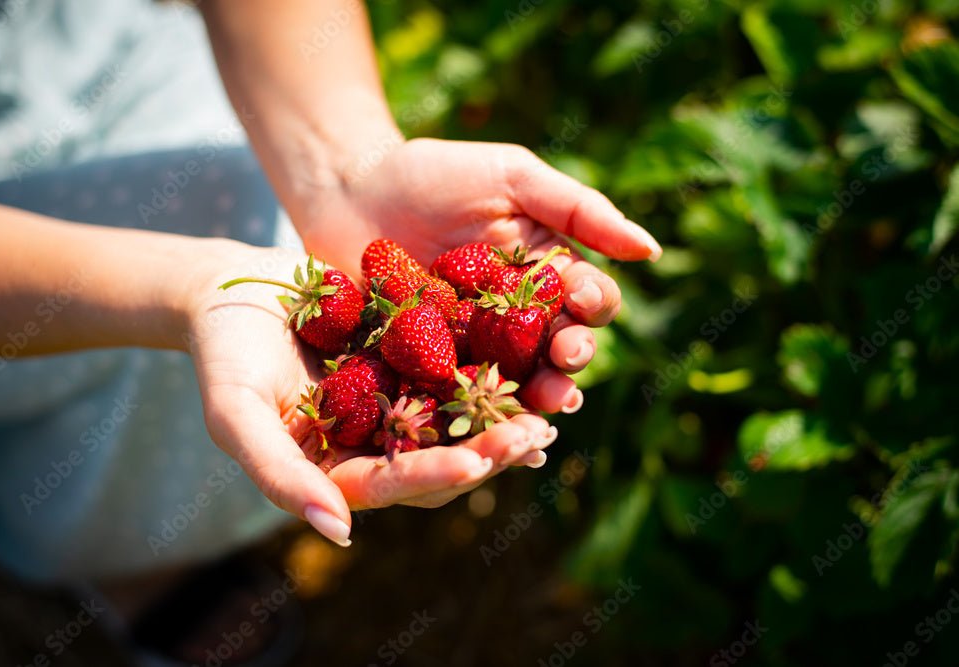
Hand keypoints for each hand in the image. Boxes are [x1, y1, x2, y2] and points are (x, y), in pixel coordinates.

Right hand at [184, 244, 556, 545]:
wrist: (234, 286)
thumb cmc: (223, 354)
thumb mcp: (235, 414)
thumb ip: (279, 475)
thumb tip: (339, 535)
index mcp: (340, 466)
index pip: (393, 482)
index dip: (434, 475)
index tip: (475, 463)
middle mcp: (378, 440)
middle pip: (440, 458)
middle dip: (488, 451)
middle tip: (533, 436)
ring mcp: (400, 398)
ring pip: (461, 419)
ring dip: (504, 417)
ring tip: (549, 406)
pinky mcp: (416, 356)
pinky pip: (461, 366)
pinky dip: (496, 367)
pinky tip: (534, 353)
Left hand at [285, 137, 661, 412]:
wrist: (347, 188)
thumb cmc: (433, 173)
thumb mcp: (512, 176)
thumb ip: (579, 209)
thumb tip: (651, 250)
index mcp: (546, 273)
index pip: (586, 300)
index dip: (592, 310)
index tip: (581, 309)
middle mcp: (517, 318)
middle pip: (557, 351)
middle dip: (567, 364)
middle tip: (562, 369)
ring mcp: (473, 348)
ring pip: (516, 383)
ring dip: (532, 400)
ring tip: (537, 413)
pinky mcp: (428, 370)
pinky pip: (459, 397)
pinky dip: (475, 417)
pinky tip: (488, 434)